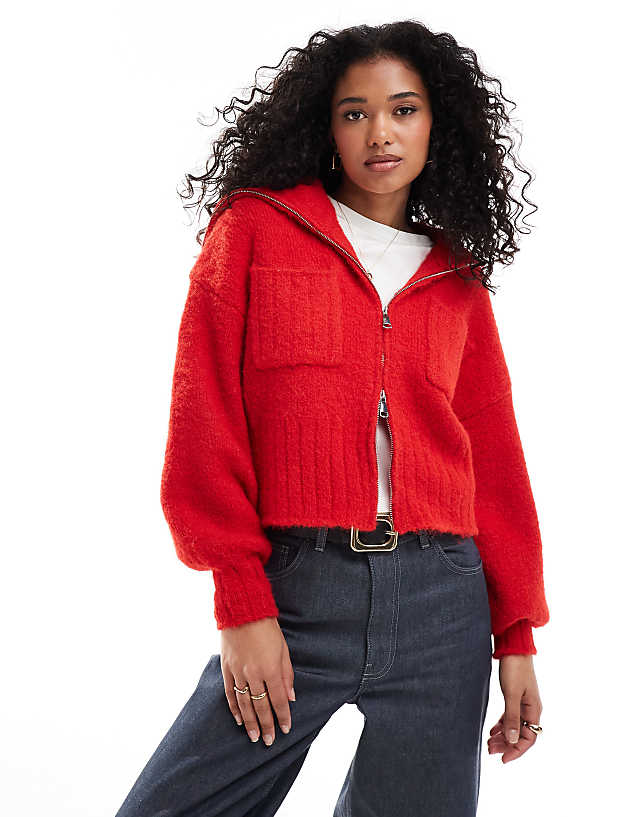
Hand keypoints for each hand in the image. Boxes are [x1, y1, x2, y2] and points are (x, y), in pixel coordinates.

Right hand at [220, 616, 295, 746]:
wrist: (243, 610)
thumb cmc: (267, 628)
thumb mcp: (284, 649)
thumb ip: (287, 675)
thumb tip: (290, 697)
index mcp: (270, 669)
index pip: (278, 700)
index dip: (282, 716)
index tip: (286, 729)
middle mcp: (253, 674)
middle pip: (261, 706)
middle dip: (266, 725)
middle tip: (269, 741)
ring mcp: (237, 672)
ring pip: (244, 703)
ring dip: (250, 722)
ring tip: (254, 737)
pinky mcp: (226, 668)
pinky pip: (230, 693)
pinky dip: (234, 708)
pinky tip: (239, 719)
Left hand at [487, 654, 541, 762]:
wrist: (514, 646)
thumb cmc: (514, 668)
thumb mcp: (511, 694)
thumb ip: (511, 717)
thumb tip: (513, 740)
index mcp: (534, 709)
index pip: (529, 738)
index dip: (516, 750)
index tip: (502, 759)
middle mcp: (531, 708)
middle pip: (521, 734)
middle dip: (506, 745)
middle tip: (489, 750)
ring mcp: (524, 702)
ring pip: (514, 725)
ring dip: (503, 736)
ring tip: (488, 743)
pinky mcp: (516, 695)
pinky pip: (510, 716)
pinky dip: (502, 724)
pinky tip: (492, 730)